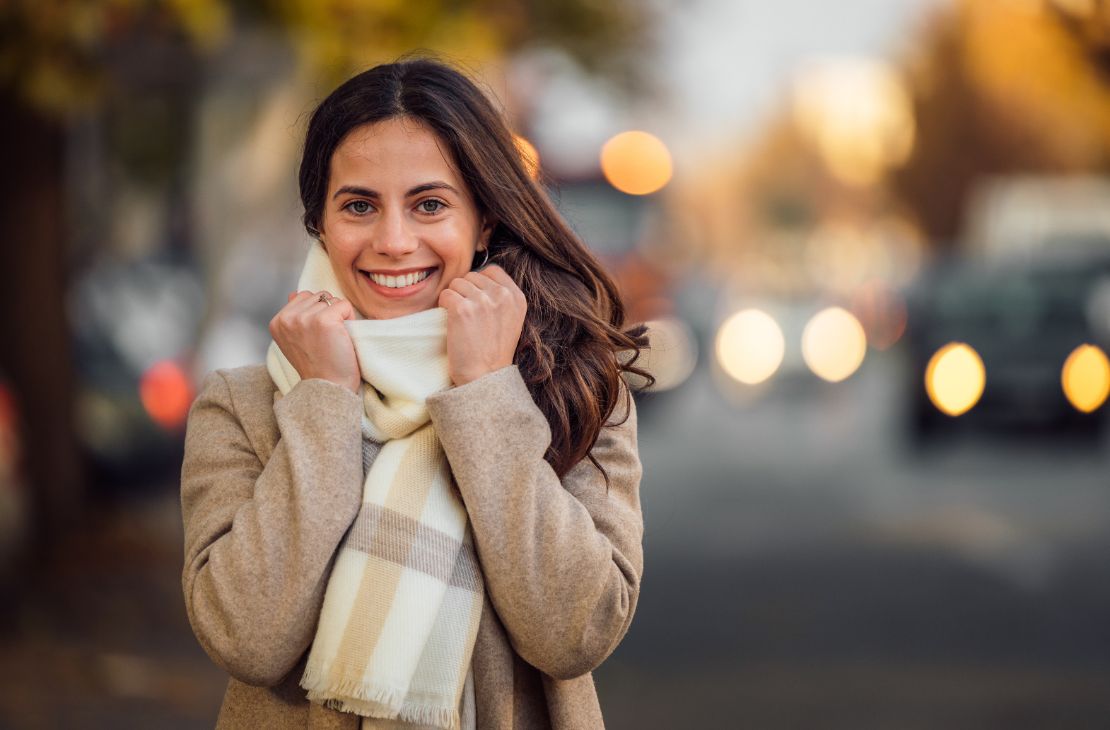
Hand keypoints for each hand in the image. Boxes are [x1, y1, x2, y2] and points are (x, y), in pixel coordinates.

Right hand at [269, 290, 360, 392]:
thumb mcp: (295, 340)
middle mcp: (287, 318)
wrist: (328, 386)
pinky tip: (343, 337)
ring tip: (334, 338)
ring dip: (339, 315)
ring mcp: (304, 318)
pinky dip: (350, 318)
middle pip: (317, 296)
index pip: (303, 297)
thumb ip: (294, 315)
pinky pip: (344, 305)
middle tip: (327, 338)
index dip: (316, 313)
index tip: (316, 337)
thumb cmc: (317, 365)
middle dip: (327, 312)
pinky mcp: (324, 319)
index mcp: (277, 322)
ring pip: (331, 299)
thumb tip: (294, 293)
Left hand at [437, 265, 526, 385]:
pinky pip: (445, 295)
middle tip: (469, 317)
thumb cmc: (493, 352)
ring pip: (456, 283)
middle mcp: (502, 295)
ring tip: (461, 321)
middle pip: (472, 276)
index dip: (480, 283)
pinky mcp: (462, 309)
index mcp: (517, 297)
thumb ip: (501, 297)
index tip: (478, 302)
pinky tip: (452, 323)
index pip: (493, 270)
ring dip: (454, 299)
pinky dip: (443, 307)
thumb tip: (478, 277)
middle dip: (466, 292)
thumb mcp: (511, 320)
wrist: (484, 377)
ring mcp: (482, 301)